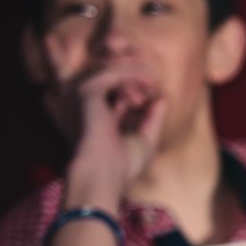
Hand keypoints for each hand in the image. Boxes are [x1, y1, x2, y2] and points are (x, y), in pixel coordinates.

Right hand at [54, 60, 166, 206]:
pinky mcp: (86, 93)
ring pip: (111, 69)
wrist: (105, 176)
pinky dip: (132, 75)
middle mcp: (86, 104)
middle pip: (111, 73)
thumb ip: (153, 118)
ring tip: (151, 85)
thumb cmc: (122, 166)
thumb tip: (163, 98)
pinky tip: (148, 84)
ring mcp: (83, 98)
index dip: (139, 86)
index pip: (116, 89)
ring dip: (136, 74)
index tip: (155, 93)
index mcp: (96, 116)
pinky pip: (112, 72)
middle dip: (136, 74)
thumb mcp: (146, 139)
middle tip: (154, 85)